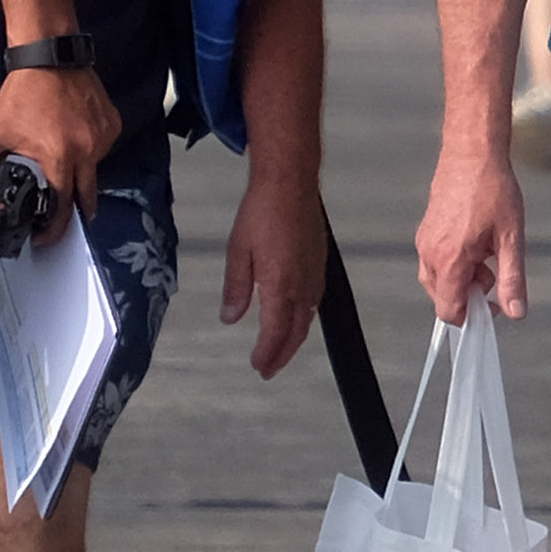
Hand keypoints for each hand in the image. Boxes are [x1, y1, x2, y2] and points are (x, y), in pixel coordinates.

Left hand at [0, 64, 117, 242]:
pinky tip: (73, 138)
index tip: (46, 237)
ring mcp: (103, 137)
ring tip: (60, 159)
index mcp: (60, 158)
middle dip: (74, 211)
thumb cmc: (23, 93)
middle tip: (59, 214)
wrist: (49, 55)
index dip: (56, 229)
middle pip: (87, 198)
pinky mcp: (112, 124)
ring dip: (80, 175)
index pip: (64, 208)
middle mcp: (88, 151)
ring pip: (95, 172)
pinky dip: (90, 151)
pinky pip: (103, 149)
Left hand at [217, 162, 326, 379]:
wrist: (290, 182)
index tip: (258, 367)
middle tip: (269, 369)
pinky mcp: (319, 263)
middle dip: (283, 354)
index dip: (267, 353)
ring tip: (281, 349)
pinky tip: (297, 316)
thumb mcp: (238, 251)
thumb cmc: (260, 213)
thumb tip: (231, 319)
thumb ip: (236, 288)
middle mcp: (302, 285)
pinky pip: (315, 301)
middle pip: (296, 331)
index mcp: (280, 286)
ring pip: (308, 317)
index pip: (275, 332)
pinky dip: (304, 318)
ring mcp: (315, 274)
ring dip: (295, 338)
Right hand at [417, 144, 529, 322]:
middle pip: (443, 298)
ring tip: (486, 253)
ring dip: (462, 278)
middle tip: (493, 272)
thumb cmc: (492, 188)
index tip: (492, 306)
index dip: (472, 317)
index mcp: (450, 259)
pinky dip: (455, 263)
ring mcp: (425, 241)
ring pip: (439, 280)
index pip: (449, 311)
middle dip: (469, 295)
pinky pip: (436, 261)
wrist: (472, 152)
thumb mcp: (511, 238)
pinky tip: (476, 242)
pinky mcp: (426, 232)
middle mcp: (430, 253)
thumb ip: (512, 279)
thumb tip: (515, 312)